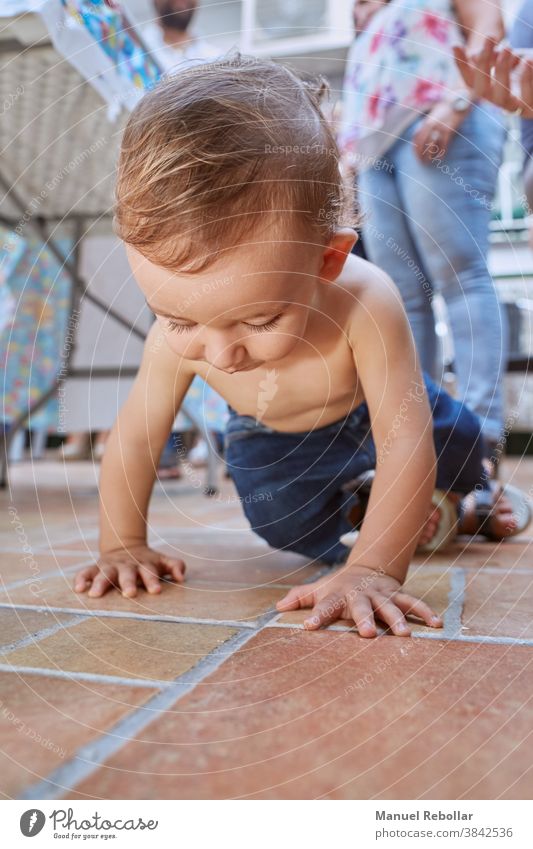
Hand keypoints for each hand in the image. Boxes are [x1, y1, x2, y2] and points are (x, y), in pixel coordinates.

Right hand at [73, 545, 185, 597]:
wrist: (125, 546)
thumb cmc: (147, 562)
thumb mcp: (162, 561)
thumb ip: (175, 565)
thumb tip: (181, 577)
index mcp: (143, 565)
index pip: (149, 572)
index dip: (153, 581)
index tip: (156, 591)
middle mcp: (126, 566)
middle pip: (127, 574)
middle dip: (128, 583)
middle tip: (130, 594)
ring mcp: (110, 566)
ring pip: (104, 574)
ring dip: (100, 583)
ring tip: (95, 595)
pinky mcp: (95, 568)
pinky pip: (85, 572)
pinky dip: (81, 579)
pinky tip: (78, 589)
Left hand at [276, 564, 442, 636]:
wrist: (367, 568)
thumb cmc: (338, 587)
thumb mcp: (319, 589)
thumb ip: (300, 598)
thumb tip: (278, 607)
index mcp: (338, 595)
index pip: (324, 605)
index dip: (317, 616)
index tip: (308, 627)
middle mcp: (360, 595)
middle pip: (361, 607)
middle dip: (364, 619)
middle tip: (366, 634)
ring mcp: (381, 595)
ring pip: (391, 606)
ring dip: (398, 619)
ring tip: (405, 635)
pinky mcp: (398, 595)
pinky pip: (413, 603)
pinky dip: (424, 613)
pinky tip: (436, 625)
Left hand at [412, 100, 468, 161]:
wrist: (456, 101)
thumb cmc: (445, 110)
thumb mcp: (432, 116)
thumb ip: (427, 126)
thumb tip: (422, 138)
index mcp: (425, 123)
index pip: (416, 138)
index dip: (415, 149)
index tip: (416, 156)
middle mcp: (430, 126)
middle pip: (422, 143)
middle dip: (420, 154)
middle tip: (421, 162)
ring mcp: (439, 128)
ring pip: (431, 146)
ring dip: (429, 156)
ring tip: (429, 162)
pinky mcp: (448, 130)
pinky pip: (443, 145)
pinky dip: (441, 153)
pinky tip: (440, 157)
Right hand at [454, 38, 532, 118]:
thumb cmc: (525, 66)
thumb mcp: (508, 57)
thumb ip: (492, 56)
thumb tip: (475, 57)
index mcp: (490, 89)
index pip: (470, 80)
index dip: (461, 65)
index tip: (455, 45)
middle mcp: (498, 101)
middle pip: (482, 90)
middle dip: (483, 64)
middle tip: (489, 38)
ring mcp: (515, 107)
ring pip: (502, 97)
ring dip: (502, 72)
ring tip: (508, 48)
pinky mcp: (531, 108)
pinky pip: (527, 97)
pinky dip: (527, 79)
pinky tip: (527, 60)